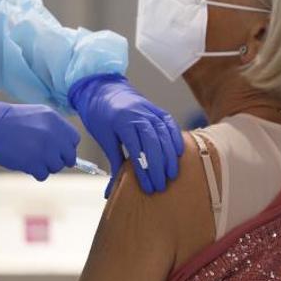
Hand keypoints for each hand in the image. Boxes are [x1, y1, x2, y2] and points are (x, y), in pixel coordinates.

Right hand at [0, 97, 79, 180]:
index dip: (66, 147)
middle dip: (58, 159)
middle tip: (44, 158)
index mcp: (55, 120)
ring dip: (45, 166)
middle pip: (69, 156)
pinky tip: (25, 164)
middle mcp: (55, 135)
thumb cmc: (8, 121)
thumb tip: (63, 145)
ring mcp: (46, 150)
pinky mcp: (35, 163)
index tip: (58, 150)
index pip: (74, 139)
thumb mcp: (37, 115)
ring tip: (30, 158)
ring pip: (56, 167)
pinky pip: (43, 175)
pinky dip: (35, 173)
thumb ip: (53, 128)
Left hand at [69, 74, 183, 196]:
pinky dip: (176, 138)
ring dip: (169, 157)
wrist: (105, 90)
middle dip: (158, 167)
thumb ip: (114, 161)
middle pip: (153, 144)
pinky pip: (170, 124)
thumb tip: (112, 190)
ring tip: (171, 174)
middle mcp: (139, 115)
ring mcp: (150, 111)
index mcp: (122, 122)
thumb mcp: (104, 138)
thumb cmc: (101, 116)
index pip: (136, 149)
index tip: (147, 186)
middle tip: (161, 185)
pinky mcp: (157, 110)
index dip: (143, 170)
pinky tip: (179, 153)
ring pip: (164, 135)